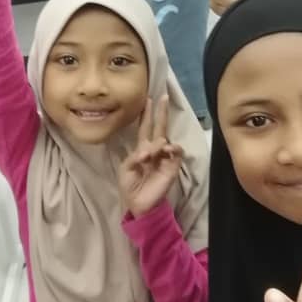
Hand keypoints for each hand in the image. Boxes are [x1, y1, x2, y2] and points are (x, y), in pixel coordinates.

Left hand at [118, 97, 182, 217]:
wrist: (139, 204)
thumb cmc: (130, 185)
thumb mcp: (125, 169)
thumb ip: (135, 156)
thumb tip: (148, 150)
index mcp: (141, 148)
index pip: (145, 128)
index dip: (146, 115)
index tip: (148, 100)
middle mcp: (154, 150)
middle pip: (159, 127)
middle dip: (161, 113)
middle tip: (163, 97)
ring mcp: (164, 157)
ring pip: (166, 139)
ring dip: (160, 141)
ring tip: (154, 150)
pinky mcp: (172, 166)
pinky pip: (176, 152)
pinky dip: (171, 148)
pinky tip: (165, 150)